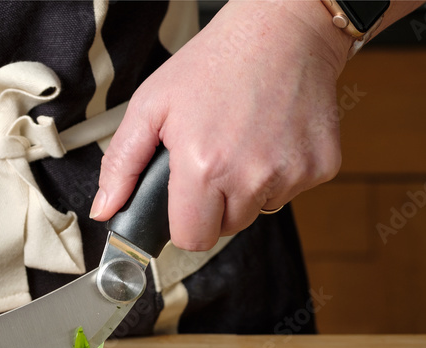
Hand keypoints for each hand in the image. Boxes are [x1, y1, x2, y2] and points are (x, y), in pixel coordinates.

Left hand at [90, 0, 351, 250]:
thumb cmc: (214, 63)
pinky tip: (271, 136)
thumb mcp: (151, 105)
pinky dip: (280, 174)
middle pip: (226, 229)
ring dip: (247, 190)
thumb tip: (104, 210)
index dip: (184, 223)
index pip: (192, 239)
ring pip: (259, 211)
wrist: (283, 30)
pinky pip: (291, 192)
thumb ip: (122, 163)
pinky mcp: (321, 167)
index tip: (184, 202)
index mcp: (203, 167)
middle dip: (215, 206)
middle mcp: (250, 177)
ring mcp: (291, 174)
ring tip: (242, 142)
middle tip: (213, 160)